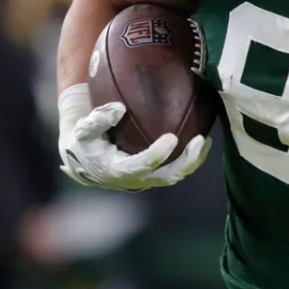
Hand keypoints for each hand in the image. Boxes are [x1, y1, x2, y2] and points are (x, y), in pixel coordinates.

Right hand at [58, 84, 209, 191]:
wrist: (83, 158)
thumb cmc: (83, 140)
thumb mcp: (83, 129)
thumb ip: (98, 119)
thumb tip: (120, 108)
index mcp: (117, 171)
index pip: (142, 166)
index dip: (158, 154)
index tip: (172, 137)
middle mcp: (135, 180)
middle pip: (167, 176)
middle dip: (187, 161)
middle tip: (201, 140)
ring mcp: (147, 179)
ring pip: (176, 175)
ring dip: (194, 160)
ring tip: (205, 140)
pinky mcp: (154, 174)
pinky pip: (176, 169)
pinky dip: (190, 157)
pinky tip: (201, 139)